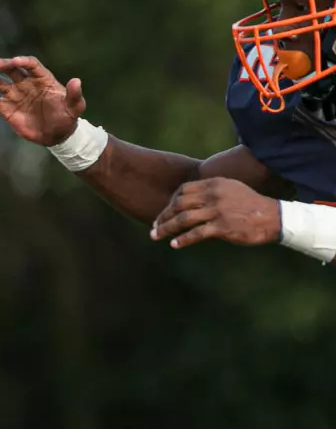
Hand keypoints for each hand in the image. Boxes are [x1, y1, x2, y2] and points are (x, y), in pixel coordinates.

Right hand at [0, 55, 85, 146]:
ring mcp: (14, 95)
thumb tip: (76, 80)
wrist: (57, 134)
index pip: (31, 65)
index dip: (23, 62)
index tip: (15, 61)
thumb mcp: (75, 107)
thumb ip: (74, 94)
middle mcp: (26, 83)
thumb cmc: (68, 117)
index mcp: (42, 79)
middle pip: (11, 70)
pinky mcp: (5, 109)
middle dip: (1, 65)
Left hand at [150, 178, 282, 248]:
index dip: (170, 201)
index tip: (165, 211)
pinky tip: (174, 244)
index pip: (183, 190)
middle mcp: (214, 195)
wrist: (273, 217)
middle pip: (179, 204)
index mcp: (215, 184)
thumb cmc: (250, 205)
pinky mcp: (222, 227)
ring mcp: (218, 211)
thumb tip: (189, 199)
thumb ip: (211, 191)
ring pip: (183, 219)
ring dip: (166, 228)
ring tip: (156, 235)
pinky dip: (182, 240)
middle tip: (154, 226)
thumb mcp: (231, 189)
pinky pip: (196, 234)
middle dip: (163, 216)